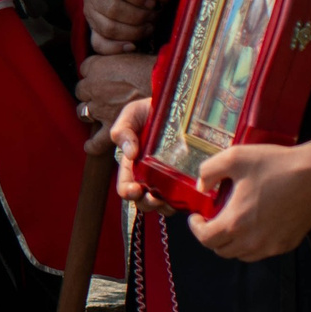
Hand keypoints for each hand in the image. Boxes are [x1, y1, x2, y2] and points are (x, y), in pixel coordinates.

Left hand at [74, 52, 155, 145]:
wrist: (169, 86)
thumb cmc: (154, 69)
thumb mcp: (131, 55)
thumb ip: (117, 56)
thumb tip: (119, 54)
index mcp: (97, 66)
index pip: (85, 67)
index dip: (95, 72)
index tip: (104, 73)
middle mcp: (94, 87)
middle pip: (82, 90)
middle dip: (90, 92)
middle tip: (105, 93)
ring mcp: (101, 108)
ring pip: (83, 111)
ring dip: (89, 111)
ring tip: (99, 112)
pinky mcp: (113, 126)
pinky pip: (96, 141)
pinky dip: (93, 144)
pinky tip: (90, 145)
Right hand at [82, 0, 175, 51]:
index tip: (153, 3)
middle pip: (112, 9)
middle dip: (138, 16)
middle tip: (154, 17)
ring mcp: (88, 12)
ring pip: (108, 27)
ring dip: (133, 32)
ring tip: (148, 28)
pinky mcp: (91, 29)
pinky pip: (99, 44)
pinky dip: (117, 48)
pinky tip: (133, 46)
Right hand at [109, 97, 177, 213]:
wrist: (177, 104)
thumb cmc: (149, 111)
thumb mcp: (131, 115)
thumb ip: (122, 131)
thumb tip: (129, 154)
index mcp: (132, 165)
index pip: (126, 186)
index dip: (128, 192)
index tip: (135, 190)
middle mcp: (149, 177)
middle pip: (144, 201)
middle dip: (147, 204)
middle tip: (154, 198)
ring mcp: (168, 180)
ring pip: (164, 204)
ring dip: (165, 207)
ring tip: (170, 201)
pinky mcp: (187, 179)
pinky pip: (185, 198)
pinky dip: (185, 201)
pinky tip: (187, 195)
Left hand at [189, 143, 310, 260]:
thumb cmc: (274, 165)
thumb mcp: (234, 158)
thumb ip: (209, 171)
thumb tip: (202, 186)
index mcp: (235, 223)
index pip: (206, 239)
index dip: (196, 229)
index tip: (196, 218)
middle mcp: (252, 241)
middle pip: (222, 250)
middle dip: (212, 236)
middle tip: (213, 220)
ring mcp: (272, 246)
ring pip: (243, 255)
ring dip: (232, 243)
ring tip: (233, 224)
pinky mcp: (288, 244)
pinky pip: (264, 251)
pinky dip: (253, 243)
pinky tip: (256, 225)